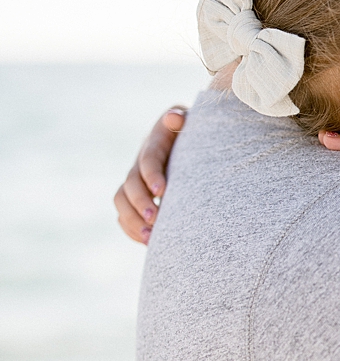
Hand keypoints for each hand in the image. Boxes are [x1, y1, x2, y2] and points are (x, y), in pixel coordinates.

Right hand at [114, 107, 186, 243]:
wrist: (190, 138)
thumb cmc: (197, 129)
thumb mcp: (192, 120)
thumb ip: (182, 119)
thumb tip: (175, 118)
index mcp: (155, 143)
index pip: (148, 159)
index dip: (151, 175)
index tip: (161, 191)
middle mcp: (140, 161)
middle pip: (130, 184)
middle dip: (140, 202)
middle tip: (154, 219)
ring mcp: (136, 179)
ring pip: (122, 201)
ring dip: (132, 220)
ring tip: (150, 238)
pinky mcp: (136, 195)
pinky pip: (124, 213)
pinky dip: (131, 228)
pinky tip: (147, 242)